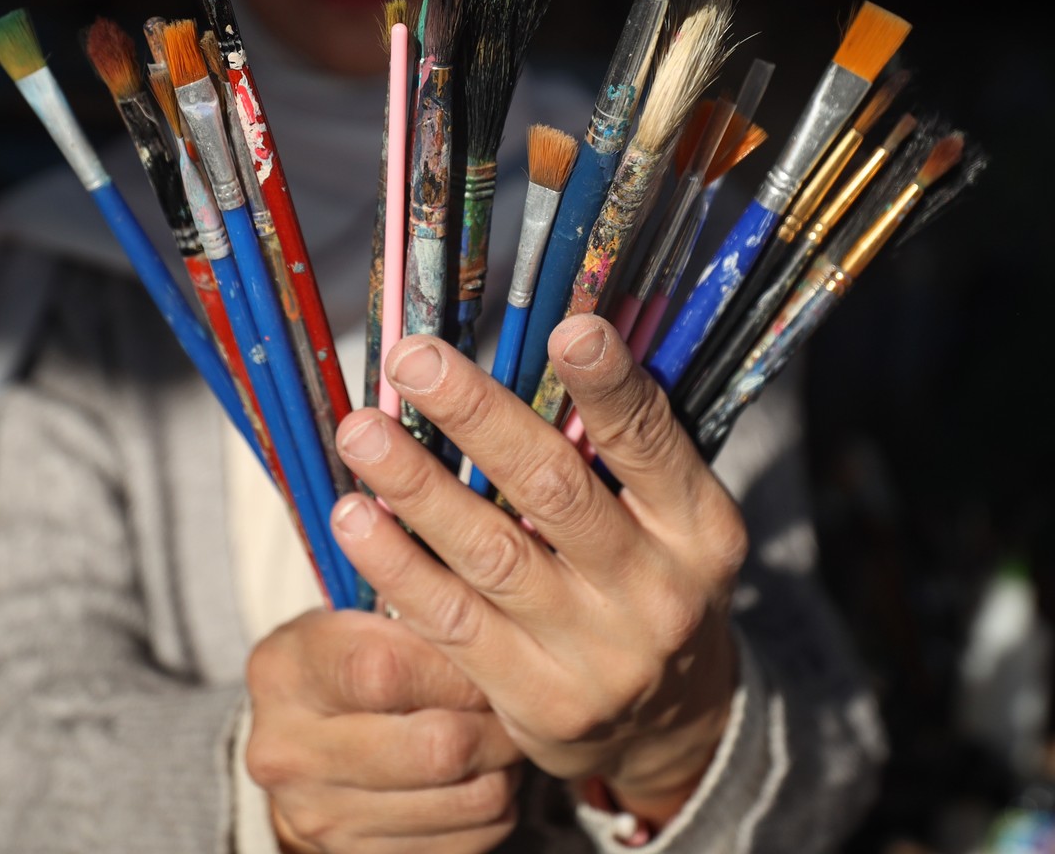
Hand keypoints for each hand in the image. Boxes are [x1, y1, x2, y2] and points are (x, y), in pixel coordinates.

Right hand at [244, 608, 525, 852]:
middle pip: (435, 748)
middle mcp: (290, 753)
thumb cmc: (339, 656)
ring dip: (506, 763)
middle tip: (517, 690)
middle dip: (496, 718)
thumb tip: (490, 596)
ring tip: (503, 726)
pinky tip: (482, 769)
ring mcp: (323, 818)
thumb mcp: (349, 613)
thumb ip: (407, 600)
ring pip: (467, 799)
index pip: (387, 670)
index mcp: (284, 672)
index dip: (457, 661)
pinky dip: (494, 806)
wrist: (296, 744)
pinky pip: (469, 842)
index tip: (491, 644)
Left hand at [329, 313, 746, 829]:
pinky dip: (398, 566)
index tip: (568, 328)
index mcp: (700, 527)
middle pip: (554, 487)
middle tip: (415, 361)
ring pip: (491, 553)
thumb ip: (622, 445)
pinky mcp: (536, 703)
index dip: (610, 385)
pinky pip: (452, 623)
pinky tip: (354, 517)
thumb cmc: (652, 578)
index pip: (650, 441)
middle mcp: (657, 591)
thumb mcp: (672, 515)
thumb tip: (546, 339)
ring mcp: (597, 654)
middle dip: (477, 416)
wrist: (672, 725)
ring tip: (362, 431)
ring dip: (417, 486)